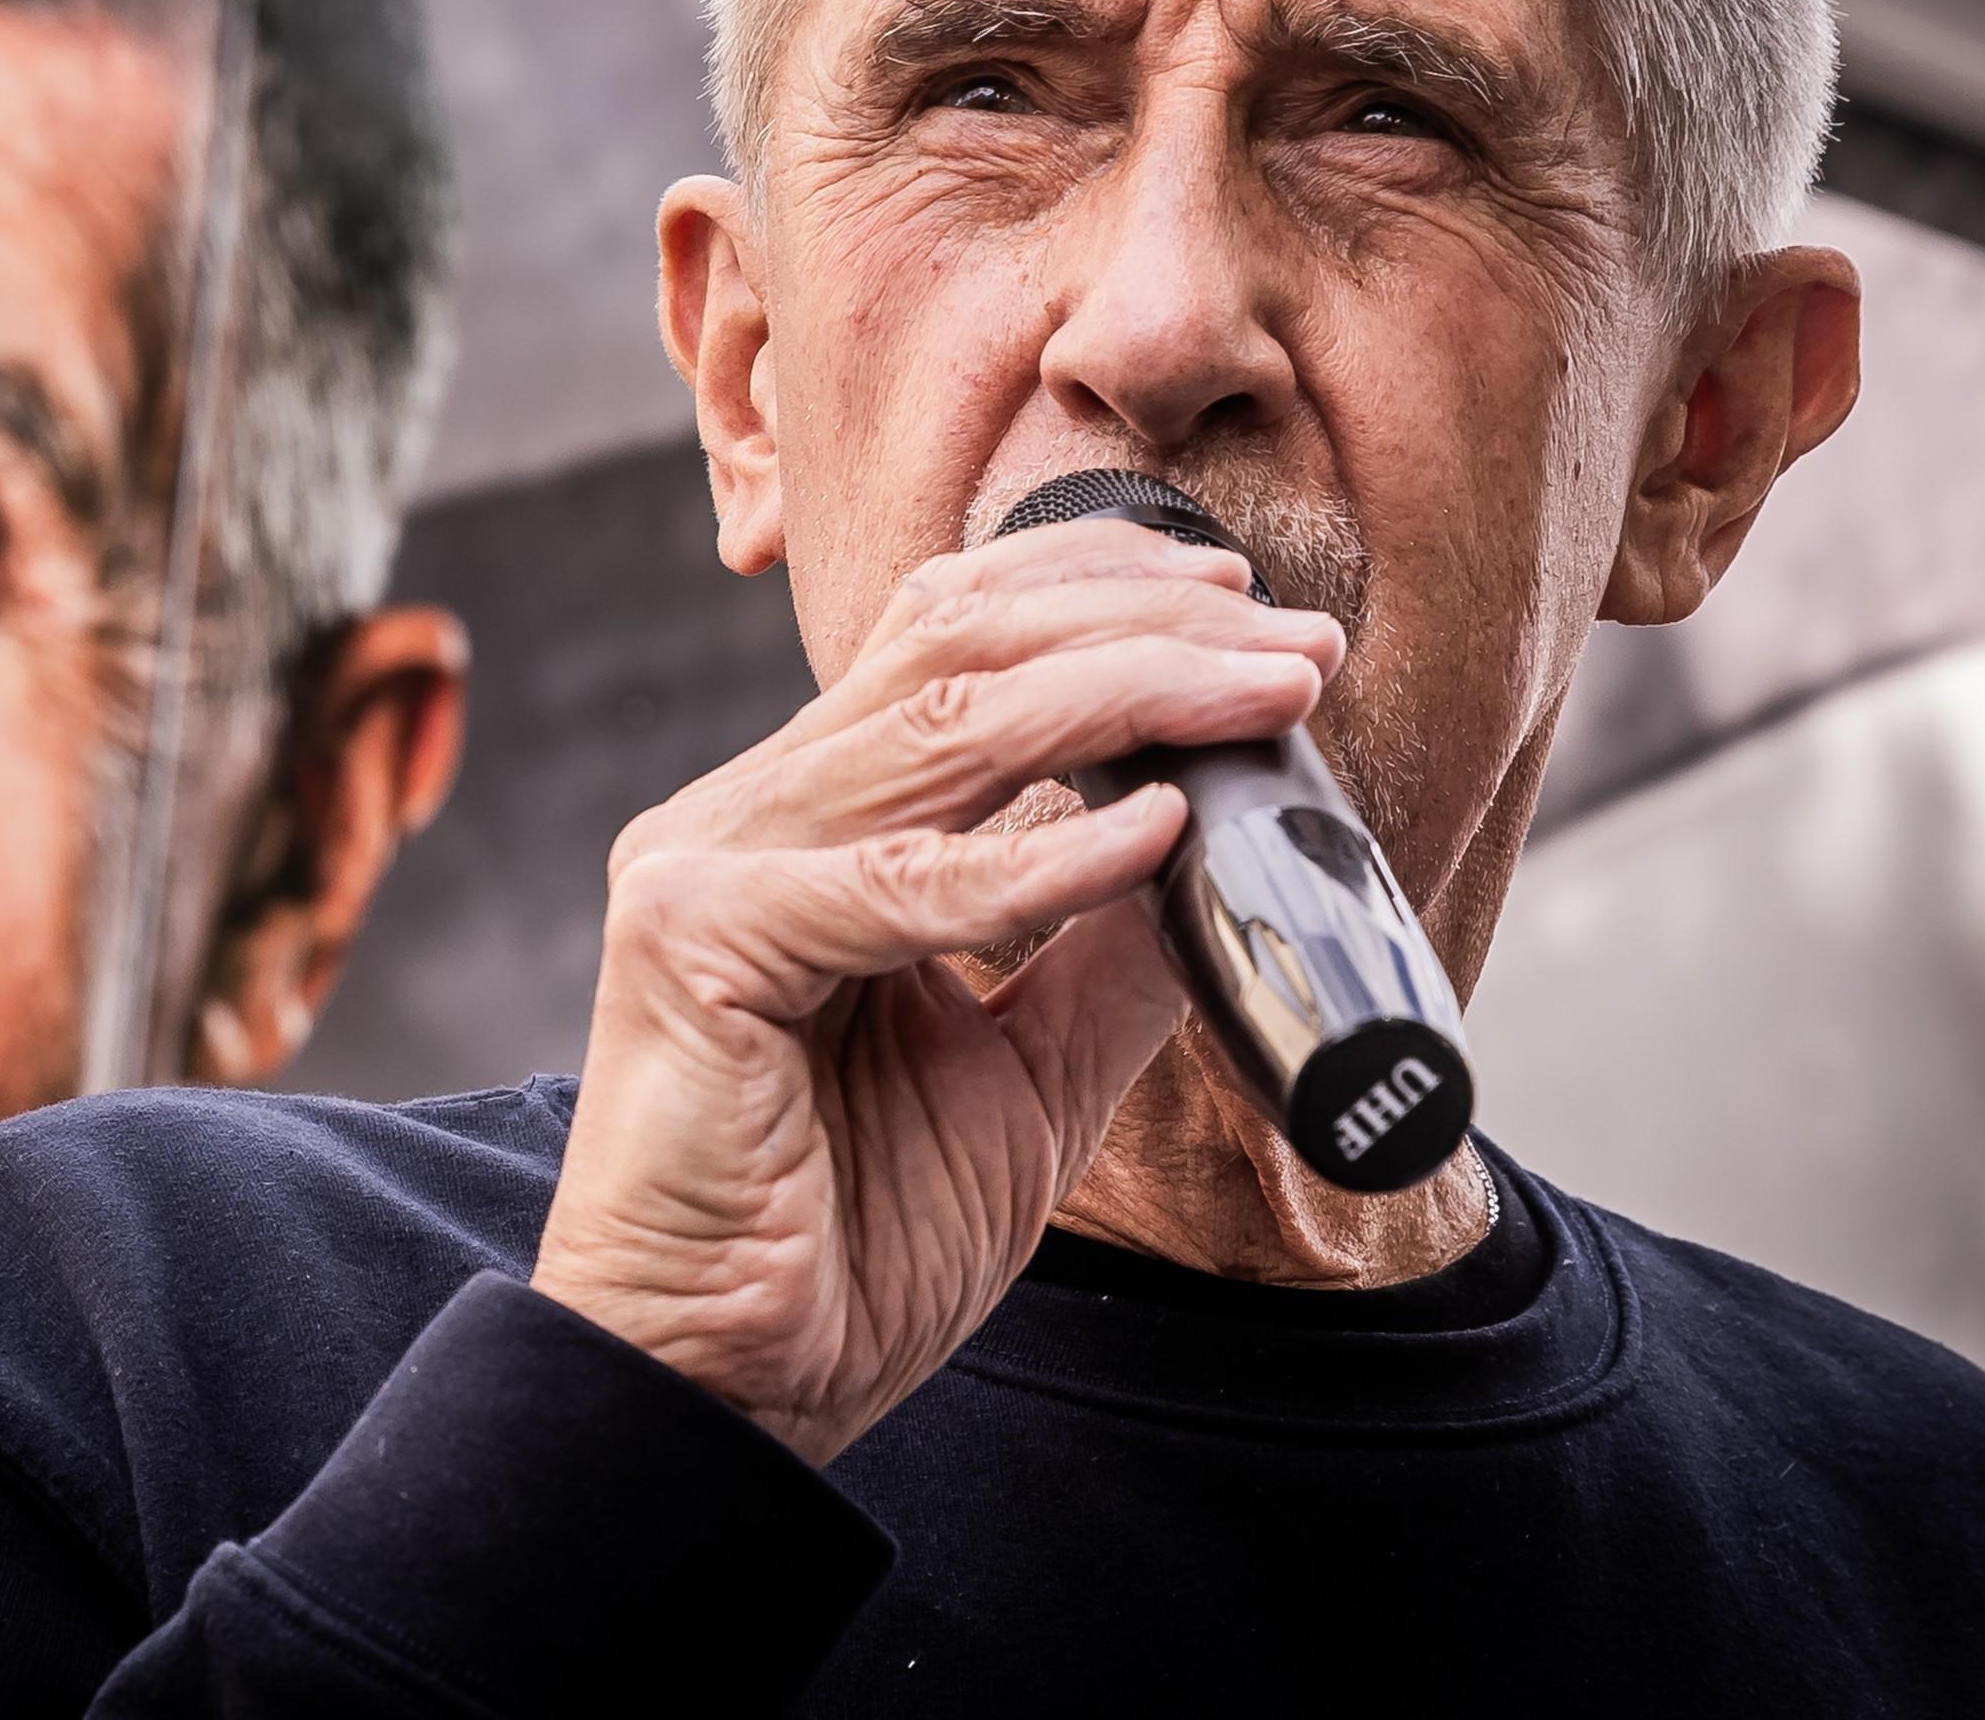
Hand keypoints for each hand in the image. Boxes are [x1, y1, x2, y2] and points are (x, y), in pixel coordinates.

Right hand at [529, 517, 1344, 1463]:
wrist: (728, 1389)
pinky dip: (1042, 859)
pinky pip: (902, 885)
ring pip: (941, 724)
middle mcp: (747, 816)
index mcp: (809, 826)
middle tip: (1292, 638)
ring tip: (1259, 692)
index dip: (1096, 596)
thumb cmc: (844, 1244)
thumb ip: (1105, 958)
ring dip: (1126, 692)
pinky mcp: (692, 938)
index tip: (1246, 606)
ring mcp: (705, 861)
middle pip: (953, 644)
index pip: (950, 639)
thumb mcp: (1030, 1079)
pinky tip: (1155, 834)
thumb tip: (1224, 853)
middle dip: (1140, 622)